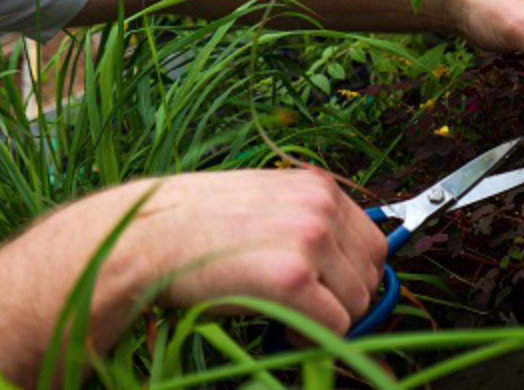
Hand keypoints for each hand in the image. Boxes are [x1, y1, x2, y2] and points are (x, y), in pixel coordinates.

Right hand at [95, 169, 386, 333]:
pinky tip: (280, 330)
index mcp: (317, 186)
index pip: (374, 243)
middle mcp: (321, 206)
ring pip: (356, 304)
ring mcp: (309, 238)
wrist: (148, 235)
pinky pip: (335, 325)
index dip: (353, 276)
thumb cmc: (197, 226)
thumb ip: (306, 223)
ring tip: (284, 314)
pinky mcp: (293, 276)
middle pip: (370, 276)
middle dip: (342, 301)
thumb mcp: (264, 205)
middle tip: (302, 310)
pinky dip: (312, 338)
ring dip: (327, 321)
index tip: (327, 293)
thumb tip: (344, 267)